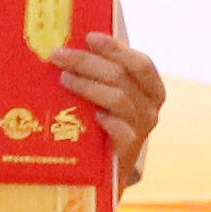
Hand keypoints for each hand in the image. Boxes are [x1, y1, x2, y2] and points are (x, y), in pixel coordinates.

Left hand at [54, 39, 165, 169]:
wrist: (106, 174)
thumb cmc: (105, 127)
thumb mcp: (109, 98)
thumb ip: (102, 75)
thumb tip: (71, 46)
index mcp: (152, 90)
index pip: (140, 63)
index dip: (115, 48)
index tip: (89, 37)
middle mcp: (151, 108)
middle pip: (122, 76)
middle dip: (87, 62)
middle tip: (58, 55)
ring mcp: (142, 130)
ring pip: (118, 98)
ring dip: (87, 85)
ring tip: (63, 78)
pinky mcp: (128, 150)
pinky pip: (120, 130)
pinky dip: (105, 119)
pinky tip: (90, 114)